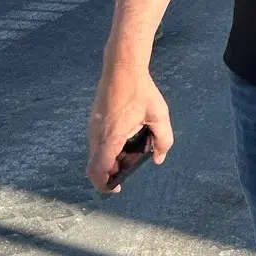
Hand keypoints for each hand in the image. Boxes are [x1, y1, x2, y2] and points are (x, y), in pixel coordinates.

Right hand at [87, 66, 173, 192]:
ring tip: (130, 151)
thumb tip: (159, 158)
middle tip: (129, 168)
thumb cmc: (141, 90)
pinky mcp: (93, 118)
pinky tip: (124, 138)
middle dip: (111, 172)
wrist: (122, 67)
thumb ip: (163, 139)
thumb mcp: (159, 115)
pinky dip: (107, 147)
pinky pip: (97, 141)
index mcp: (111, 136)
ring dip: (109, 159)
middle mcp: (97, 133)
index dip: (103, 185)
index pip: (97, 170)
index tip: (116, 188)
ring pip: (96, 153)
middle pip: (96, 164)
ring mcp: (92, 125)